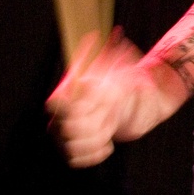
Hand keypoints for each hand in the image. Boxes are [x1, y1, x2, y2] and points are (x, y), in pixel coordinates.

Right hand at [46, 28, 142, 167]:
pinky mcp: (76, 150)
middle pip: (64, 128)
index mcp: (68, 91)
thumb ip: (115, 55)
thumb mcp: (125, 67)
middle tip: (109, 117)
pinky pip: (74, 160)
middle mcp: (61, 113)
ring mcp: (66, 133)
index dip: (73, 107)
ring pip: (70, 146)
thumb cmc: (129, 82)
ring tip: (109, 131)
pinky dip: (93, 155)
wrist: (138, 105)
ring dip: (94, 140)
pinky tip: (108, 145)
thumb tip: (116, 34)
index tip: (96, 101)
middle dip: (92, 124)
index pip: (55, 104)